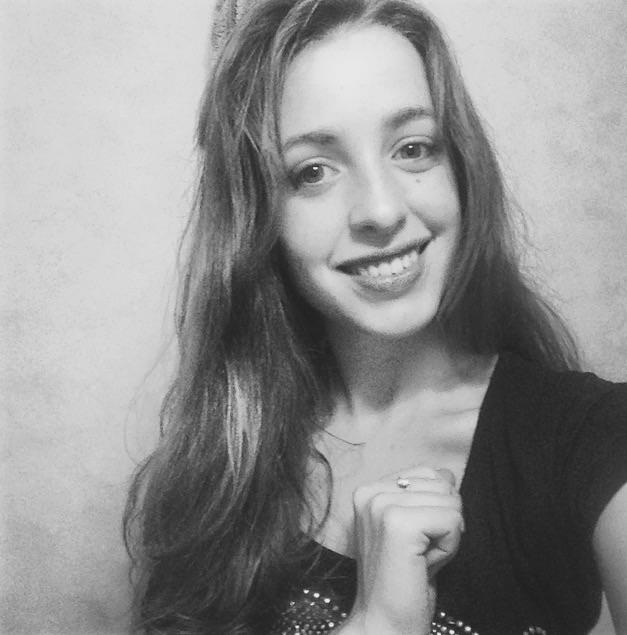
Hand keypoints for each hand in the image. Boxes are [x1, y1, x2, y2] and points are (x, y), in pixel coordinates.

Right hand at [339, 467, 462, 634]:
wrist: (385, 623)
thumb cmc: (404, 580)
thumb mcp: (416, 528)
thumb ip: (428, 496)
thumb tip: (447, 473)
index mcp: (370, 490)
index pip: (431, 473)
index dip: (436, 510)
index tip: (415, 541)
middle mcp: (370, 492)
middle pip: (444, 486)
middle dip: (444, 523)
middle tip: (418, 554)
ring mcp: (380, 505)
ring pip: (451, 502)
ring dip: (446, 537)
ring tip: (419, 560)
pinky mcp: (396, 522)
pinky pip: (451, 520)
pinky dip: (449, 548)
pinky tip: (424, 565)